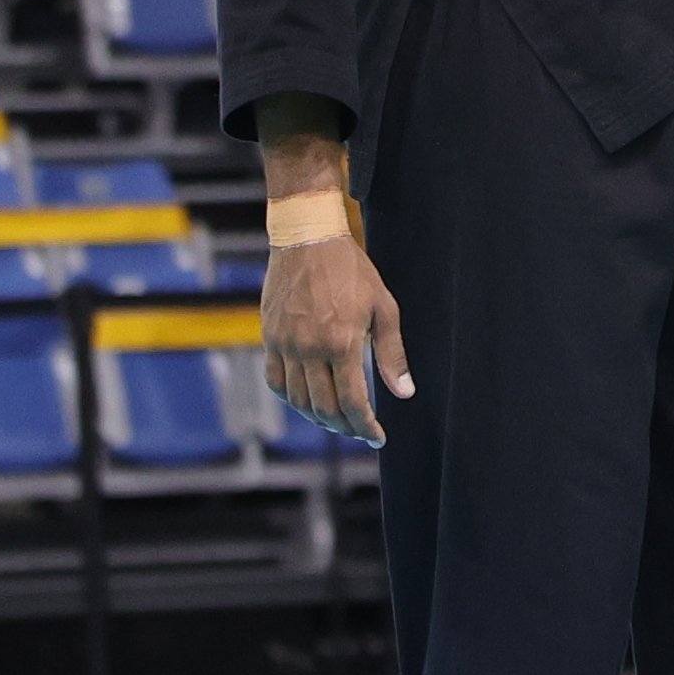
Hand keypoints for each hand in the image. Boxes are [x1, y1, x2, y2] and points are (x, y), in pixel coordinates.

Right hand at [263, 223, 410, 444]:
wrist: (307, 238)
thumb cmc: (351, 270)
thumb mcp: (383, 307)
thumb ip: (391, 354)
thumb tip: (404, 392)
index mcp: (341, 343)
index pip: (352, 403)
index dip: (365, 426)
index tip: (377, 436)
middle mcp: (309, 349)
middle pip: (323, 408)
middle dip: (344, 427)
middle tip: (359, 431)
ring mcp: (285, 345)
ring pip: (297, 400)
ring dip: (318, 418)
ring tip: (336, 421)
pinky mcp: (269, 337)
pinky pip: (276, 381)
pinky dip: (291, 399)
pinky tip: (307, 400)